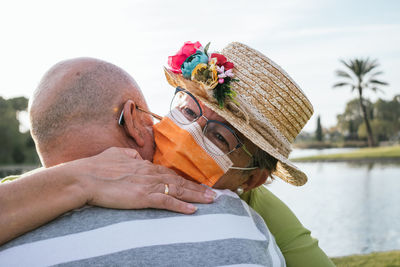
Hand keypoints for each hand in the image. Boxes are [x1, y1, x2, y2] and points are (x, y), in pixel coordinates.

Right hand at [74, 147, 215, 213]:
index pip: (168, 172)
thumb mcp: (114, 153)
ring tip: (210, 200)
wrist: (85, 177)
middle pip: (178, 180)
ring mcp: (148, 185)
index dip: (184, 179)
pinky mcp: (143, 197)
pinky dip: (181, 206)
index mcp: (143, 164)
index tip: (195, 183)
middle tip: (213, 193)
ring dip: (196, 195)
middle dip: (197, 187)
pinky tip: (192, 210)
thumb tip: (134, 155)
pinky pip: (166, 201)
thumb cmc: (96, 166)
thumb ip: (127, 153)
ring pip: (178, 189)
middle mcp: (149, 173)